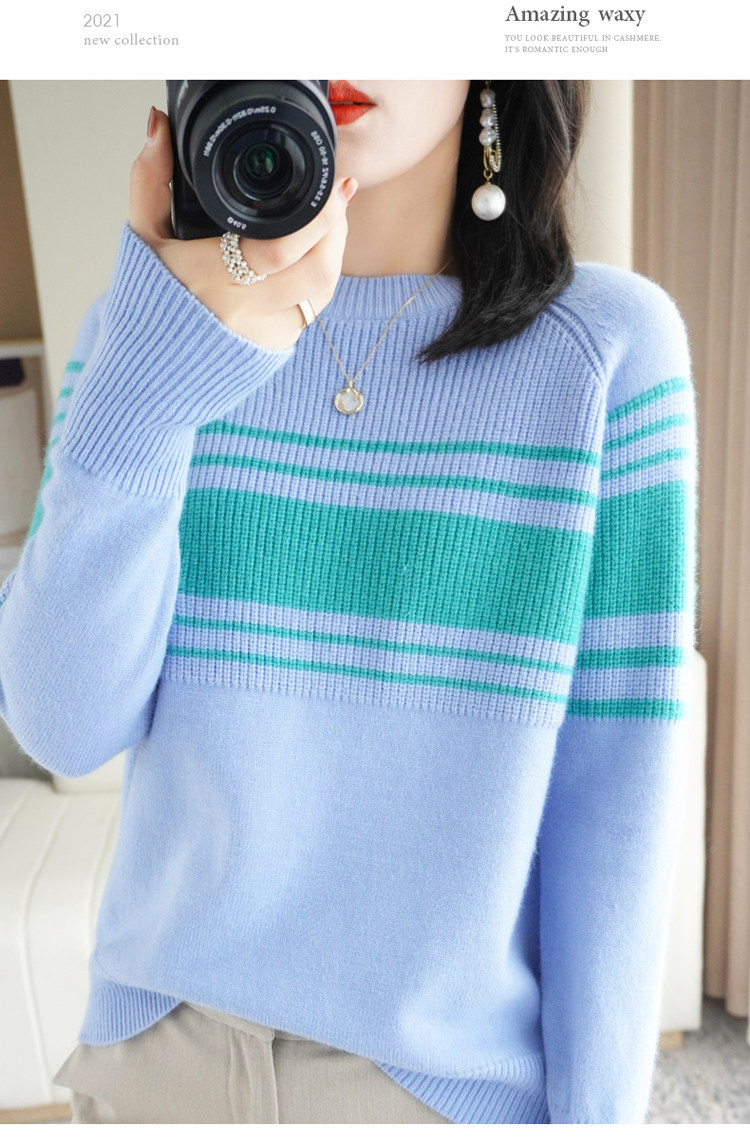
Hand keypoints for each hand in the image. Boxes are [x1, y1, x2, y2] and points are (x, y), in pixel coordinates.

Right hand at [129, 107, 356, 350]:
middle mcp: (246, 312)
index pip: (283, 249)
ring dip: (333, 254)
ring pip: (323, 292)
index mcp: (214, 278)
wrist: (147, 369)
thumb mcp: (142, 236)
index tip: (335, 187)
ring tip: (330, 222)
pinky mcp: (277, 349)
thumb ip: (150, 178)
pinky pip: (312, 310)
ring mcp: (266, 334)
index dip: (320, 218)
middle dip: (338, 230)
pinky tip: (309, 257)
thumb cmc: (147, 300)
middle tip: (339, 198)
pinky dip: (316, 281)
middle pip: (319, 272)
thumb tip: (158, 124)